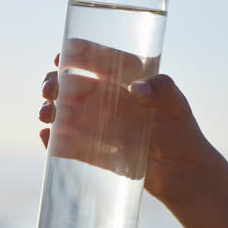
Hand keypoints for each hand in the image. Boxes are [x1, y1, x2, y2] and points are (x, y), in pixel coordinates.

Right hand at [39, 39, 213, 204]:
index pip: (97, 61)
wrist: (180, 172)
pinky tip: (46, 137)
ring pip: (65, 112)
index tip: (62, 55)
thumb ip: (163, 91)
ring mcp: (96, 125)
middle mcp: (106, 99)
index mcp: (123, 80)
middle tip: (49, 89)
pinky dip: (54, 140)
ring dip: (51, 110)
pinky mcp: (92, 150)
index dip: (77, 55)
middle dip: (55, 83)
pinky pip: (68, 143)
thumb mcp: (176, 107)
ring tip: (47, 114)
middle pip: (72, 84)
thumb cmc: (181, 132)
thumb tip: (137, 88)